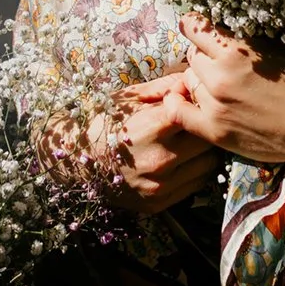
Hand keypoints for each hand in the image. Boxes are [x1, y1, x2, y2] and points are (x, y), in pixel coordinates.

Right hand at [92, 74, 221, 215]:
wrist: (75, 163)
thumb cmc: (102, 123)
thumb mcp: (128, 97)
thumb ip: (164, 87)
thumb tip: (191, 81)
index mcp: (150, 129)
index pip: (194, 114)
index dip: (196, 106)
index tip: (192, 102)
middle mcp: (159, 160)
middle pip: (207, 141)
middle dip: (204, 128)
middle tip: (195, 123)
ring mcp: (160, 186)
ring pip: (208, 165)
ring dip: (204, 152)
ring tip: (190, 143)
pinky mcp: (160, 204)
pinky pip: (196, 185)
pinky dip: (195, 171)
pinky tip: (181, 162)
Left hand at [165, 14, 284, 166]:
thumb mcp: (276, 47)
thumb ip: (244, 37)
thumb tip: (219, 24)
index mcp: (236, 50)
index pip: (194, 26)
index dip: (195, 26)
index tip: (198, 30)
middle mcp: (220, 75)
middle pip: (192, 54)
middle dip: (204, 55)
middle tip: (220, 64)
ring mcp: (214, 104)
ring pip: (188, 80)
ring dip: (200, 80)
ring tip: (220, 87)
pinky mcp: (214, 130)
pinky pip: (178, 112)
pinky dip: (178, 103)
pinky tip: (185, 100)